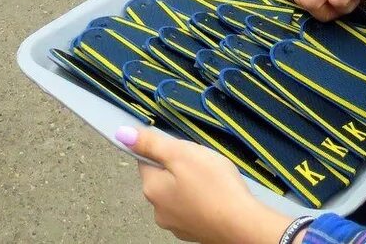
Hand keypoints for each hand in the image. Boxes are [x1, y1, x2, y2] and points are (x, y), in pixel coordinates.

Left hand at [119, 126, 291, 243]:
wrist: (243, 225)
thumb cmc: (215, 187)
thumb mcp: (181, 154)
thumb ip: (151, 143)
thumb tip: (122, 134)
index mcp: (151, 189)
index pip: (145, 160)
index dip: (164, 150)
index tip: (183, 149)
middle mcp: (158, 211)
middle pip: (162, 177)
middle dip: (180, 167)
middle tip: (203, 163)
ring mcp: (177, 224)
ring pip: (178, 193)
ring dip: (191, 184)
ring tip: (213, 180)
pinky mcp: (195, 232)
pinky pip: (193, 208)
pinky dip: (202, 200)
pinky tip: (217, 196)